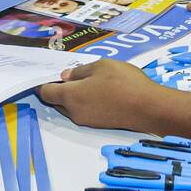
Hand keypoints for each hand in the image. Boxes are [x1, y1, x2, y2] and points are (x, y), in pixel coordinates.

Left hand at [38, 59, 163, 131]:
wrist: (148, 108)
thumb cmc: (122, 82)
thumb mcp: (100, 66)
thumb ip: (80, 71)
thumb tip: (66, 77)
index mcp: (71, 96)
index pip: (46, 93)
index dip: (43, 83)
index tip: (46, 74)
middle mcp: (74, 112)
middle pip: (57, 102)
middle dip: (59, 89)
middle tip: (69, 74)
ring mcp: (87, 121)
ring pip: (71, 107)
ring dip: (73, 96)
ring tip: (87, 80)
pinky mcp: (99, 124)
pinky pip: (83, 111)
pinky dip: (84, 102)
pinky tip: (98, 91)